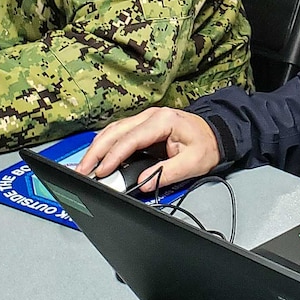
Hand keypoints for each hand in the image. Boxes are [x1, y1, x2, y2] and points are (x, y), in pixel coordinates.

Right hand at [77, 108, 221, 187]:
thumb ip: (166, 173)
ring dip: (97, 148)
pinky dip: (105, 144)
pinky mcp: (143, 125)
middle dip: (96, 152)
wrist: (217, 133)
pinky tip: (97, 156)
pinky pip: (119, 132)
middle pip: (115, 131)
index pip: (130, 139)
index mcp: (163, 121)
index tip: (102, 171)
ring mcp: (145, 118)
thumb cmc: (206, 145)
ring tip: (85, 166)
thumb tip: (142, 183)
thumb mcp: (192, 163)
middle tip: (82, 170)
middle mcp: (150, 116)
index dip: (113, 156)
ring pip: (113, 130)